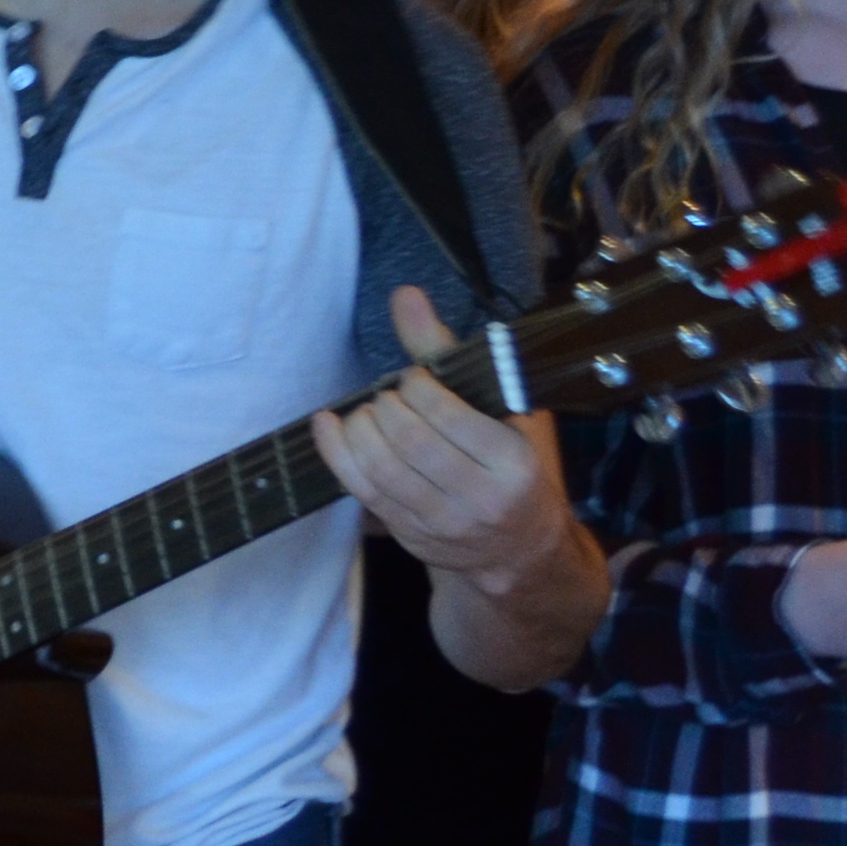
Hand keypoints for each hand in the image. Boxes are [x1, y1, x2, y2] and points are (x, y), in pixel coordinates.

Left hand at [311, 286, 573, 591]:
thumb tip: (404, 297)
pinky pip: (364, 493)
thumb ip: (447, 353)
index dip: (416, 389)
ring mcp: (444, 524)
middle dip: (385, 409)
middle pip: (411, 444)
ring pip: (383, 472)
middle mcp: (481, 498)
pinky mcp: (413, 538)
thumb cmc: (508, 466)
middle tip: (385, 397)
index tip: (411, 379)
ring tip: (362, 413)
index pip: (450, 418)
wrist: (518, 549)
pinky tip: (328, 426)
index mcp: (513, 463)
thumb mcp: (499, 411)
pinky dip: (337, 455)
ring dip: (359, 431)